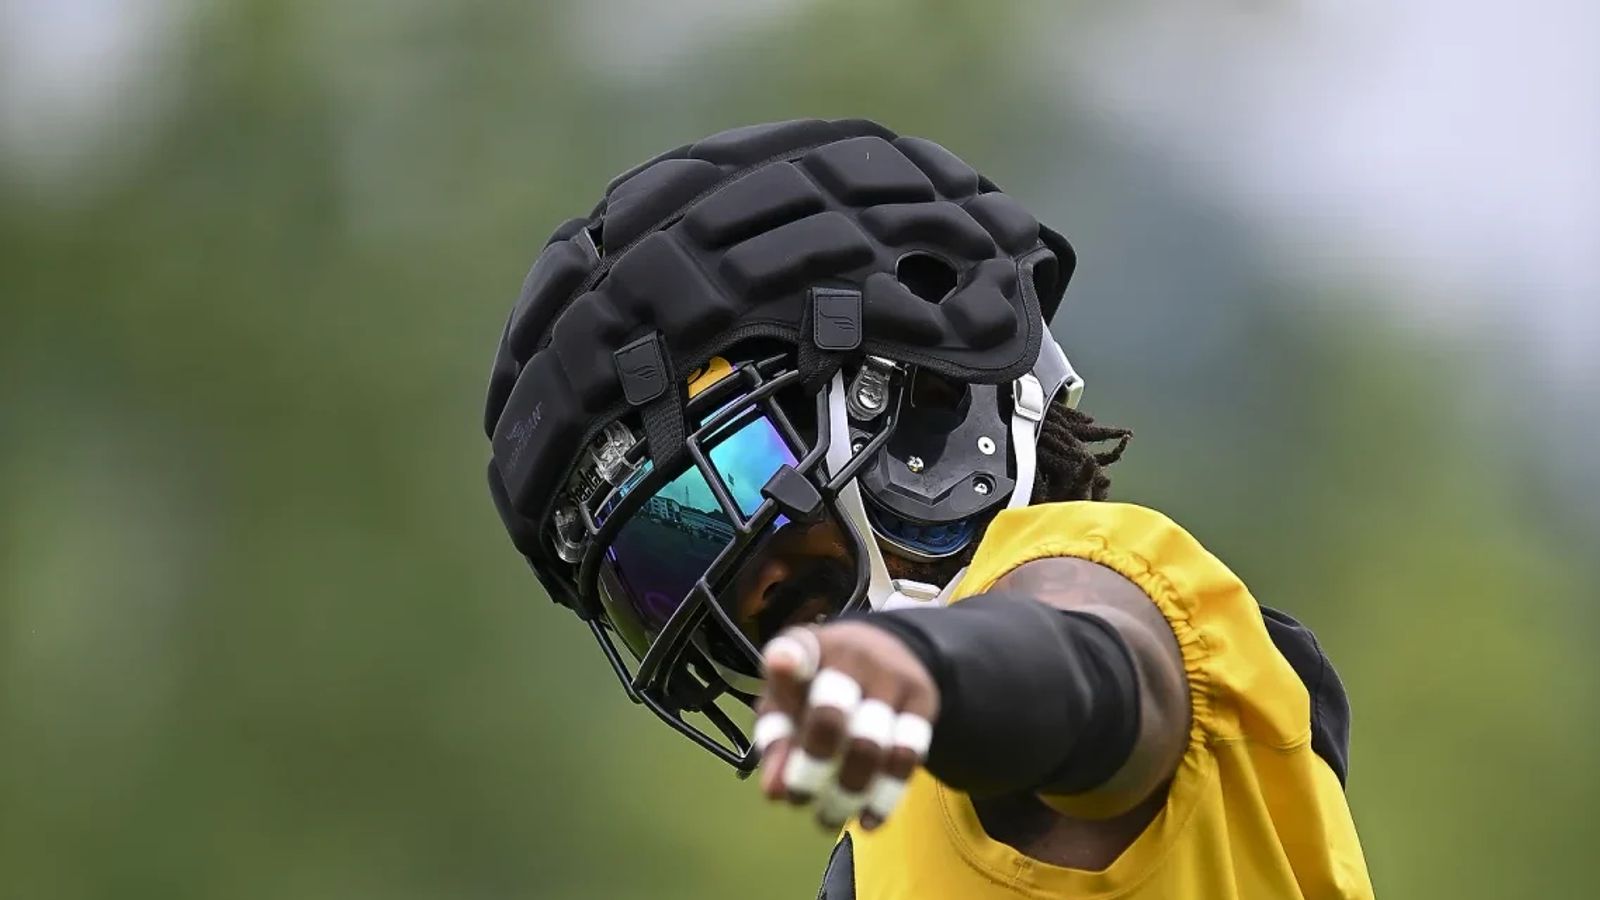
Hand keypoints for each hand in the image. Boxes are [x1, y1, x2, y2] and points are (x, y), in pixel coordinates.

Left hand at [753, 620, 939, 830]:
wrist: (888, 652)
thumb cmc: (820, 684)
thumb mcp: (789, 700)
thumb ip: (777, 741)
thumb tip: (776, 793)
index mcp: (808, 648)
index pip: (797, 649)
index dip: (787, 660)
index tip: (781, 665)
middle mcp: (851, 655)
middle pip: (832, 713)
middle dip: (812, 765)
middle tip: (798, 800)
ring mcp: (892, 675)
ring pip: (871, 744)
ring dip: (847, 791)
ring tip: (828, 818)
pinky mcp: (924, 699)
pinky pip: (908, 756)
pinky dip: (885, 796)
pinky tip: (867, 819)